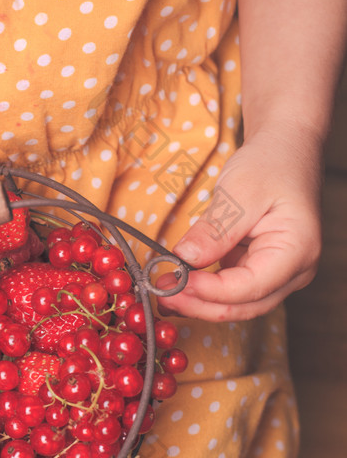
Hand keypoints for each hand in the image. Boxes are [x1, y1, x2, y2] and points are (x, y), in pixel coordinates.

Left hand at [157, 126, 322, 320]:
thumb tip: (186, 259)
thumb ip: (214, 230)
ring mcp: (275, 275)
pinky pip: (228, 292)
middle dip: (200, 305)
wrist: (283, 152)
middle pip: (244, 306)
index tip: (176, 282)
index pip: (250, 287)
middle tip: (162, 294)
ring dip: (197, 303)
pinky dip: (201, 293)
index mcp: (296, 251)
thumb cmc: (270, 165)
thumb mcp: (239, 191)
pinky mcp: (255, 271)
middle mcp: (292, 271)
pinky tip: (175, 289)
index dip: (210, 291)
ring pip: (235, 305)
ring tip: (163, 293)